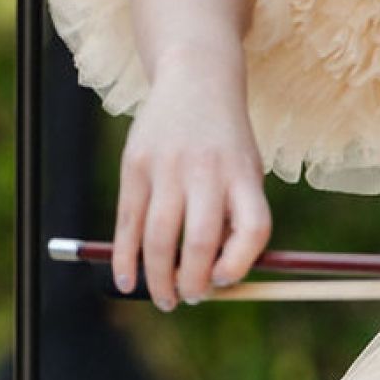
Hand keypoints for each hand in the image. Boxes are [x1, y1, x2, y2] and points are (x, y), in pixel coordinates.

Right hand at [112, 48, 270, 309]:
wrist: (195, 80)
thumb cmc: (226, 143)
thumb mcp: (246, 171)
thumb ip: (237, 219)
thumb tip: (220, 282)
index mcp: (244, 175)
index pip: (253, 228)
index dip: (240, 263)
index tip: (225, 281)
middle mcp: (207, 171)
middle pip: (201, 241)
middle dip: (194, 283)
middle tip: (191, 299)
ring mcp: (167, 167)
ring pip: (159, 239)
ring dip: (159, 279)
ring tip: (165, 299)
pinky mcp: (134, 166)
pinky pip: (127, 223)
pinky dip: (125, 258)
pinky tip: (127, 281)